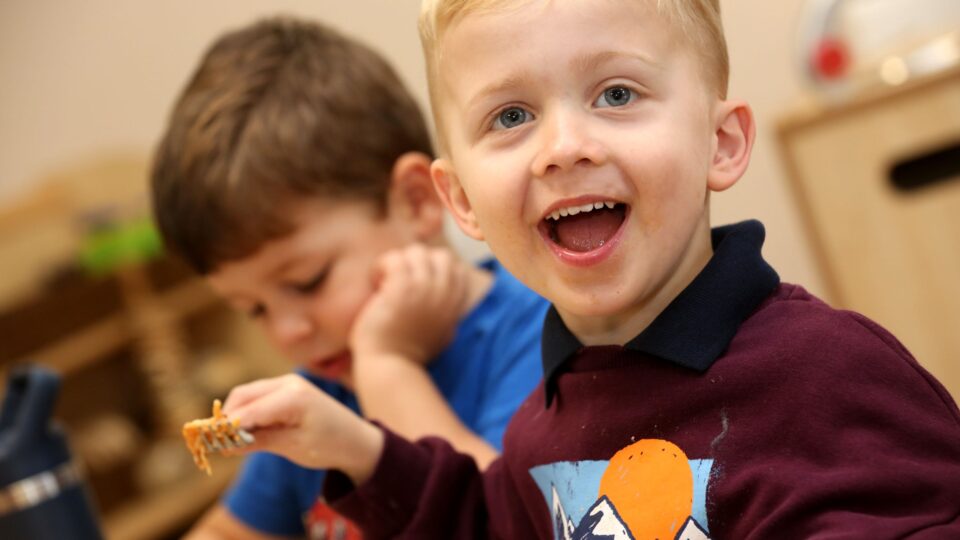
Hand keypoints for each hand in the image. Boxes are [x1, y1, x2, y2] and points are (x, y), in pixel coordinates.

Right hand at [221, 374, 382, 483]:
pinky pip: (258, 396)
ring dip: (235, 414)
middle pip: (243, 396)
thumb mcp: (292, 447)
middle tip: (215, 442)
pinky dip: (247, 411)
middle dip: (227, 418)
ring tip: (228, 440)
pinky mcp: (287, 388)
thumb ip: (259, 442)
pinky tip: (244, 431)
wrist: (356, 440)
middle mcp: (289, 383)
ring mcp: (288, 382)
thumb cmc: (329, 446)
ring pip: (248, 394)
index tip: (209, 443)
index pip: (250, 411)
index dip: (227, 428)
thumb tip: (225, 445)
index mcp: (294, 397)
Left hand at [349, 244, 469, 364]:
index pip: (456, 268)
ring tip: (384, 282)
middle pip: (440, 256)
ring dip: (398, 264)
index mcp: (454, 305)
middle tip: (400, 281)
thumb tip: (450, 303)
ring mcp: (425, 289)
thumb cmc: (408, 356)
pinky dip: (382, 266)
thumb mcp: (441, 334)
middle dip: (419, 263)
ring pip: (416, 252)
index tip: (416, 283)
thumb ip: (447, 313)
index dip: (434, 269)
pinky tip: (376, 283)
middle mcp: (444, 294)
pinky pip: (395, 259)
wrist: (390, 368)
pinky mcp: (402, 288)